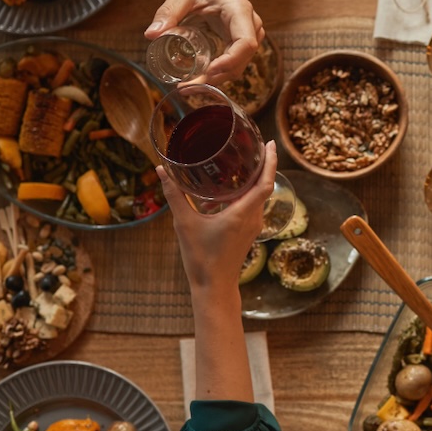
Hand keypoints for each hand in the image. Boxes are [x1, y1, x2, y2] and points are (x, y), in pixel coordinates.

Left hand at [145, 0, 263, 85]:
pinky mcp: (239, 41)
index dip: (230, 62)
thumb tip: (151, 34)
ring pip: (239, 65)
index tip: (208, 72)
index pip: (246, 43)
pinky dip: (218, 72)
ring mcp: (248, 34)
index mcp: (239, 11)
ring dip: (217, 79)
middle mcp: (250, 26)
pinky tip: (198, 78)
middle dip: (217, 77)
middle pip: (241, 60)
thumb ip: (168, 12)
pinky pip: (234, 61)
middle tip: (187, 87)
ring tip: (189, 86)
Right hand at [158, 140, 277, 291]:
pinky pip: (251, 207)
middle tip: (255, 146)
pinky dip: (245, 195)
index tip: (269, 144)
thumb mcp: (184, 223)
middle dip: (263, 165)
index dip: (270, 162)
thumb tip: (161, 171)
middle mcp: (253, 218)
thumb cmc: (200, 257)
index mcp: (242, 214)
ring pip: (258, 197)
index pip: (266, 182)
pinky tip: (228, 192)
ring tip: (242, 164)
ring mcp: (252, 226)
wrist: (214, 286)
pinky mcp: (248, 232)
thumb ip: (174, 195)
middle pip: (264, 186)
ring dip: (253, 180)